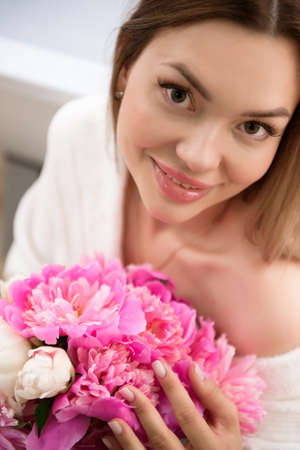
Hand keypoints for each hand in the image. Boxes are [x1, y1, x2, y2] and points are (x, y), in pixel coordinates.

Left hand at [101, 360, 242, 449]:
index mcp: (212, 445)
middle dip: (144, 412)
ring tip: (113, 418)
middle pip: (164, 439)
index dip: (173, 389)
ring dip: (128, 439)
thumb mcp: (227, 421)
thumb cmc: (222, 441)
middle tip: (126, 389)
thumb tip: (192, 368)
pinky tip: (109, 436)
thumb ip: (213, 396)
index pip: (188, 415)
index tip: (158, 365)